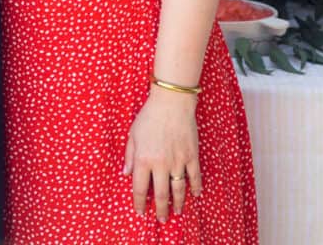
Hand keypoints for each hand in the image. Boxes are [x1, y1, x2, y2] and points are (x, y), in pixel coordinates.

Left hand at [123, 86, 201, 221]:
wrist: (172, 102)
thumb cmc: (149, 116)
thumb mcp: (133, 133)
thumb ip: (130, 155)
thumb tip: (126, 173)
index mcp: (144, 159)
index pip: (140, 188)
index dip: (139, 203)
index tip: (140, 212)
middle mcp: (161, 164)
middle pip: (161, 194)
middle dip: (161, 210)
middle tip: (162, 220)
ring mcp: (178, 161)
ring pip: (178, 190)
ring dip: (178, 203)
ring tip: (176, 212)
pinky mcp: (192, 156)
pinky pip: (194, 177)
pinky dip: (196, 188)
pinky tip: (195, 195)